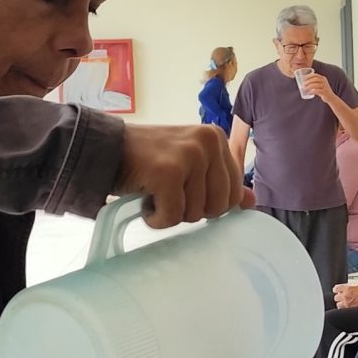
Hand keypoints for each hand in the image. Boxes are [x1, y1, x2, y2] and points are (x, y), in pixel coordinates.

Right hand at [115, 124, 245, 229]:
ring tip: (155, 191)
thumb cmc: (149, 162)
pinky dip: (156, 219)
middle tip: (168, 192)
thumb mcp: (191, 166)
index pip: (234, 192)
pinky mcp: (168, 172)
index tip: (184, 189)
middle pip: (219, 206)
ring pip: (196, 214)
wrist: (105, 150)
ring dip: (170, 212)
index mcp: (217, 138)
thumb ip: (221, 181)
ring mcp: (189, 155)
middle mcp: (208, 142)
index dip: (208, 202)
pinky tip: (145, 202)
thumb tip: (252, 202)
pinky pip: (172, 217)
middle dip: (192, 210)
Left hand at [333, 280, 357, 308]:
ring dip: (340, 304)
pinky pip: (342, 310)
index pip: (336, 289)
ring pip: (338, 305)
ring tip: (344, 304)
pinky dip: (343, 309)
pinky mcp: (348, 310)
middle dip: (338, 298)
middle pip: (336, 297)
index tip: (337, 290)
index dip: (336, 290)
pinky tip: (346, 309)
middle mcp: (345, 296)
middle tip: (341, 298)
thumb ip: (352, 287)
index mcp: (347, 289)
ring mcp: (346, 304)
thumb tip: (349, 287)